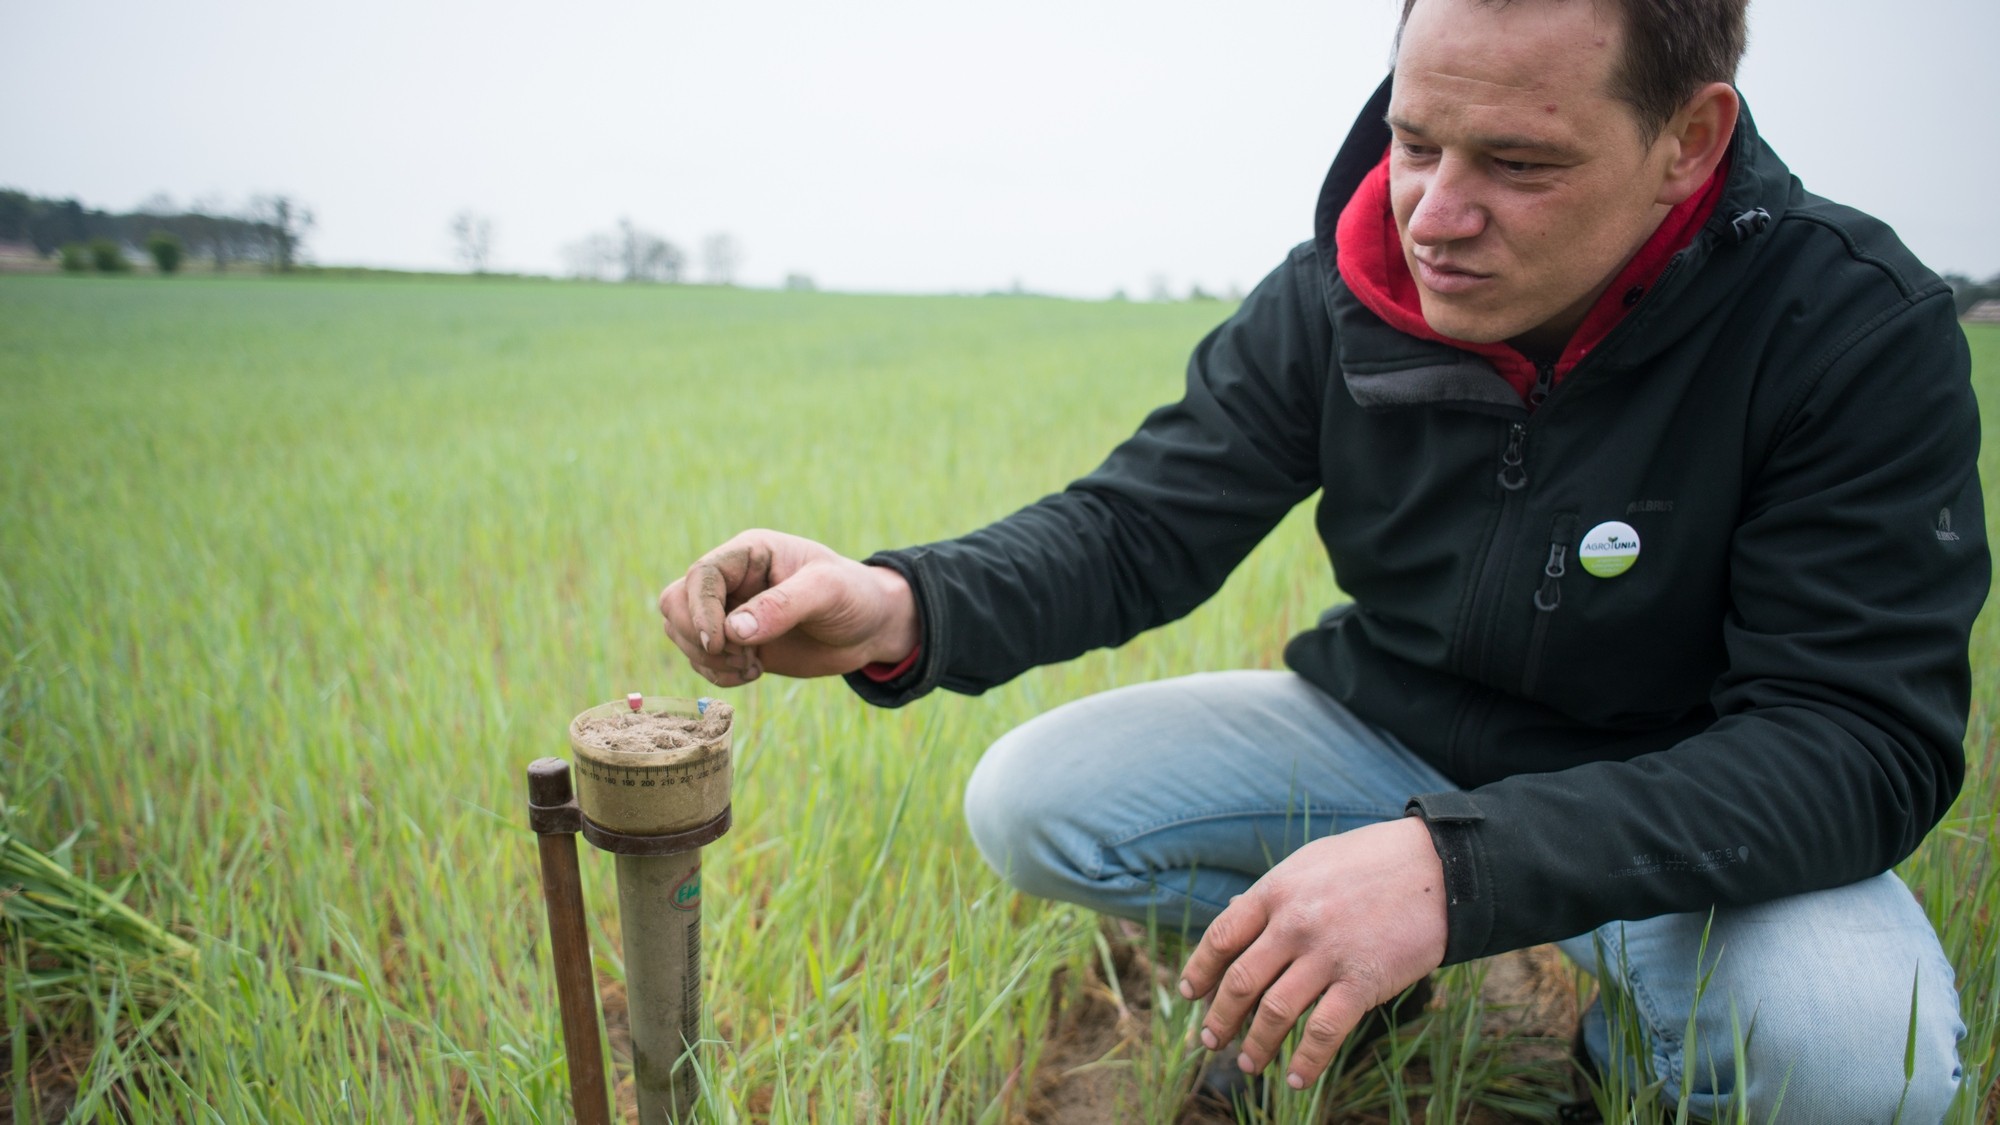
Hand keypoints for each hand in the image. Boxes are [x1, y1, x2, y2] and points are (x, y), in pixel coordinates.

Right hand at [658, 529, 918, 686]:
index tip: (721, 642)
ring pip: (681, 633)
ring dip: (708, 659)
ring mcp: (729, 612)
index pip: (701, 575)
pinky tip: (753, 673)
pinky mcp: (734, 643)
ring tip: (751, 666)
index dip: (700, 610)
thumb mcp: (827, 593)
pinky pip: (700, 659)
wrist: (871, 627)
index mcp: (749, 554)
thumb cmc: (855, 596)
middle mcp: (732, 581)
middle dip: (697, 637)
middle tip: (740, 657)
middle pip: (676, 603)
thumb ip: (783, 606)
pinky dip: (717, 673)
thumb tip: (733, 631)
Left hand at [1176, 817, 1447, 1089]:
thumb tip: (1233, 914)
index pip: (1221, 936)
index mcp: (1276, 891)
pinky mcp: (1363, 981)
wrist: (1438, 868)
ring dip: (1256, 1044)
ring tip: (1248, 1063)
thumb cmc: (1372, 862)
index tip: (1190, 994)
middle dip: (1220, 1017)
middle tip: (1209, 1040)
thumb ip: (1274, 894)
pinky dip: (1306, 1060)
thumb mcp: (1310, 864)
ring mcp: (1328, 954)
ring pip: (1275, 1011)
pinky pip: (1324, 1032)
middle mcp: (1294, 924)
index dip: (1199, 969)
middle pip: (1240, 981)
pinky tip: (1297, 1078)